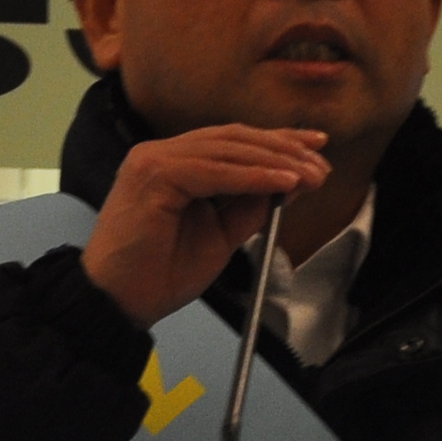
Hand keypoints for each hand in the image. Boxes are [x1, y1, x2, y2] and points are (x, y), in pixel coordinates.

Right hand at [82, 123, 329, 324]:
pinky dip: (251, 176)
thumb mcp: (219, 236)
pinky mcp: (152, 175)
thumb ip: (247, 207)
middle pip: (233, 138)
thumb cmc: (160, 274)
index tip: (316, 149)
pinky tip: (282, 184)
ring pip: (226, 149)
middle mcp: (160, 153)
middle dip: (283, 149)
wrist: (119, 302)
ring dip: (274, 162)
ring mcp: (153, 160)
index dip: (276, 142)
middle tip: (321, 165)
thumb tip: (287, 184)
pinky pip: (213, 170)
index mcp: (173, 163)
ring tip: (309, 176)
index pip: (231, 142)